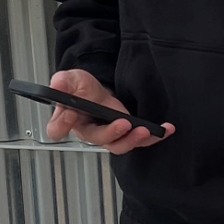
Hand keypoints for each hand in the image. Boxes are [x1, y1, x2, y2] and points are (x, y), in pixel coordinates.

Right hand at [44, 68, 174, 152]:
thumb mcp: (70, 78)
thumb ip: (63, 82)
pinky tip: (166, 130)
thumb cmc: (81, 88)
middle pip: (98, 140)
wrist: (98, 90)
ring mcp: (109, 134)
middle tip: (123, 123)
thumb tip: (57, 85)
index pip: (58, 128)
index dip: (63, 124)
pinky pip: (139, 140)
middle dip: (112, 133)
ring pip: (119, 145)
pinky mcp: (125, 133)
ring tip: (145, 130)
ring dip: (133, 139)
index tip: (71, 115)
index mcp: (69, 119)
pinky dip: (154, 137)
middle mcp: (90, 131)